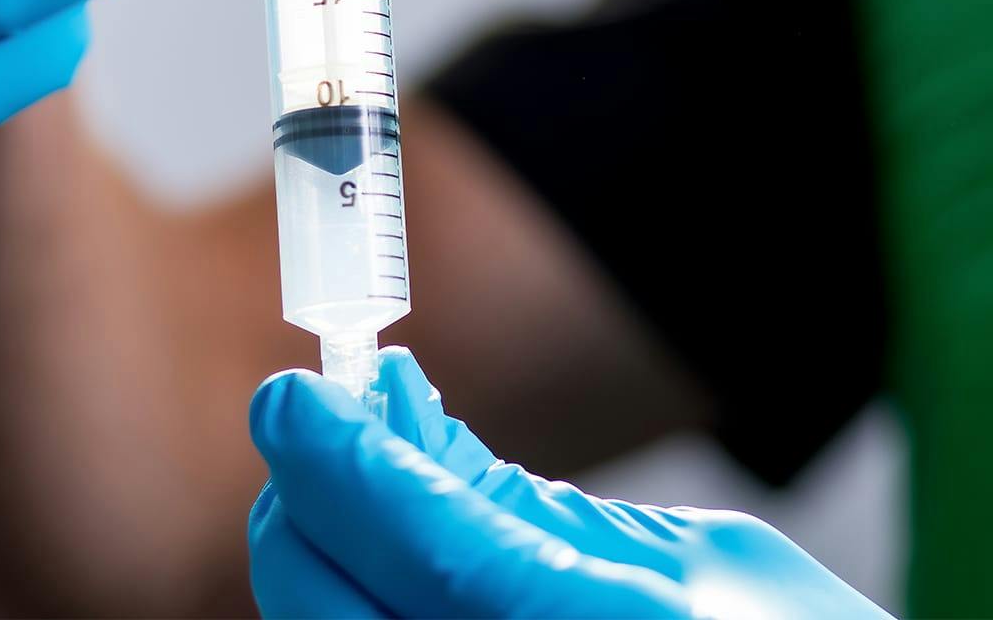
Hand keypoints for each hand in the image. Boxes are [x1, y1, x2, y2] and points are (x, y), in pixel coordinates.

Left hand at [248, 349, 891, 617]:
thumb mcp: (700, 555)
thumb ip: (530, 505)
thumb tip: (404, 422)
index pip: (432, 556)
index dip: (345, 467)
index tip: (292, 394)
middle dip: (305, 515)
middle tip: (317, 423)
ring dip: (325, 556)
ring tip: (373, 469)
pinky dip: (363, 603)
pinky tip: (400, 546)